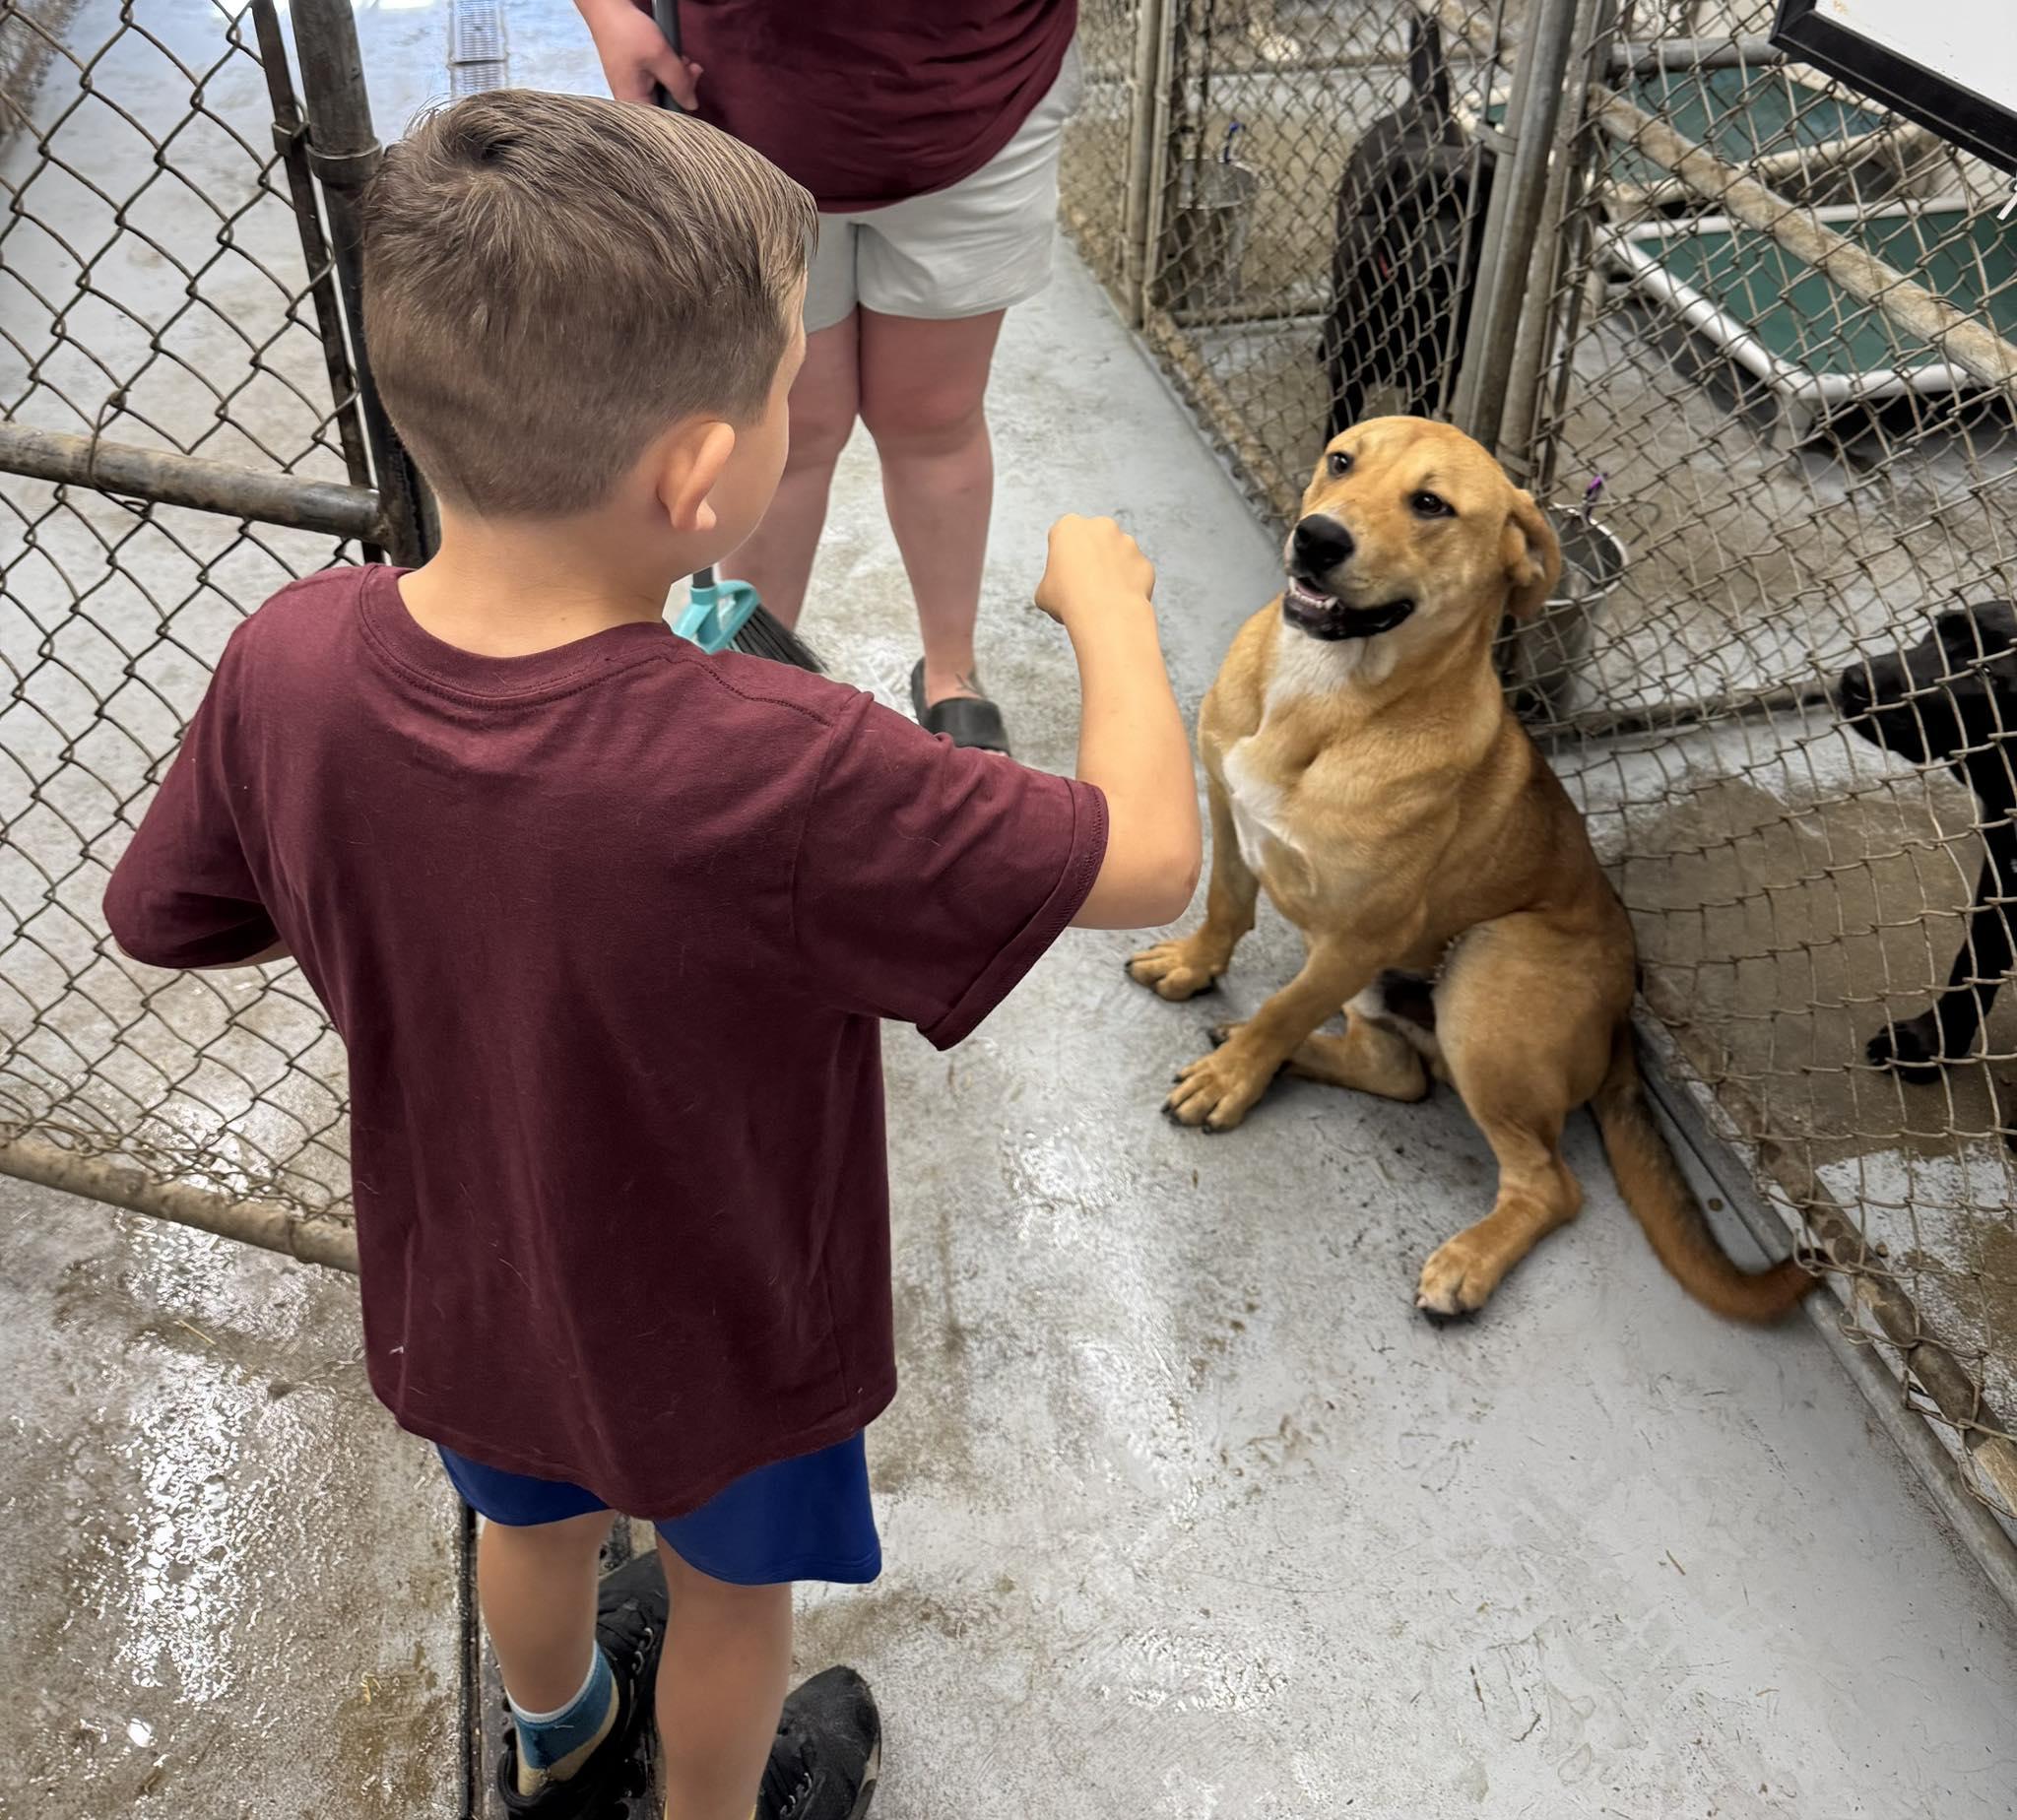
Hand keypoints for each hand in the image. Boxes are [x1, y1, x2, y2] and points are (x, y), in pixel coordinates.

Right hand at [576, 0, 701, 105]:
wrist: (608, 8)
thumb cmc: (629, 32)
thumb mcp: (661, 57)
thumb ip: (679, 83)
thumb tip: (692, 105)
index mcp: (632, 103)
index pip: (664, 122)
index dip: (682, 111)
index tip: (694, 93)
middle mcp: (630, 101)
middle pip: (665, 107)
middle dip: (683, 90)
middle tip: (693, 70)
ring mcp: (632, 88)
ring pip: (664, 93)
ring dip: (678, 78)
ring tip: (686, 61)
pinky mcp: (635, 77)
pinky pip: (657, 82)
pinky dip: (669, 72)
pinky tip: (676, 60)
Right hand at [1034, 515, 1155, 627]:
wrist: (1105, 614)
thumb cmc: (1068, 601)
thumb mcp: (1044, 593)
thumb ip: (1053, 582)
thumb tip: (1060, 591)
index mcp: (1069, 527)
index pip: (1063, 538)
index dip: (1062, 558)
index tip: (1062, 576)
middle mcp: (1101, 526)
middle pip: (1094, 541)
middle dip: (1091, 558)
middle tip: (1082, 586)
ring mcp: (1127, 542)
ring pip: (1117, 555)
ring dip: (1111, 570)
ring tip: (1101, 598)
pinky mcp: (1144, 562)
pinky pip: (1134, 573)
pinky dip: (1128, 585)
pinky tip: (1118, 602)